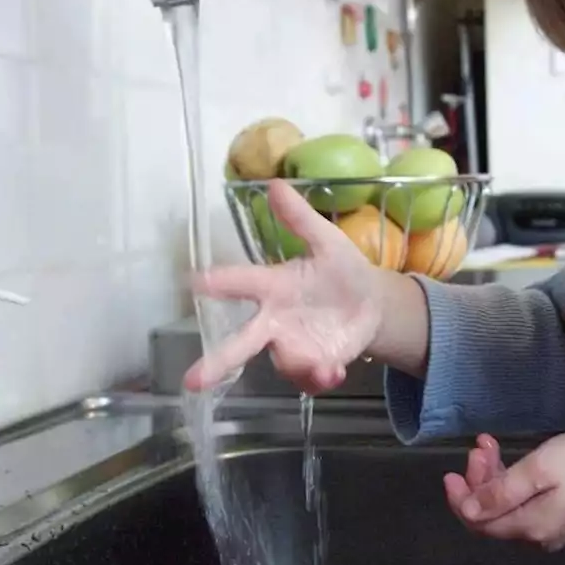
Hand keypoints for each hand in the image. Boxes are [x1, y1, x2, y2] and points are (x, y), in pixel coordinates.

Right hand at [183, 179, 382, 394]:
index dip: (219, 282)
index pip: (241, 283)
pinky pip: (310, 377)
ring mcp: (293, 346)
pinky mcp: (315, 364)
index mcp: (274, 287)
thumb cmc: (339, 269)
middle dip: (218, 361)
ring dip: (299, 365)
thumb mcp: (326, 240)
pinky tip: (335, 373)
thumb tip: (275, 183)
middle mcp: (275, 321)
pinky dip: (320, 378)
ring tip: (325, 367)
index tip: (195, 282)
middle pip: (241, 341)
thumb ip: (300, 218)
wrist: (371, 303)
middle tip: (193, 381)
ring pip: (283, 361)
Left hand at [442, 430, 564, 551]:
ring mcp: (549, 529)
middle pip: (491, 515)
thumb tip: (468, 511)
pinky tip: (507, 458)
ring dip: (493, 477)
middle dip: (478, 481)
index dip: (460, 500)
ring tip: (489, 445)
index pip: (480, 523)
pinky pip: (522, 504)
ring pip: (505, 507)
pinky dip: (509, 481)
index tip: (450, 473)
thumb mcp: (539, 470)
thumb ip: (501, 493)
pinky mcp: (558, 516)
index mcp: (529, 528)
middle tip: (480, 448)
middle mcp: (536, 537)